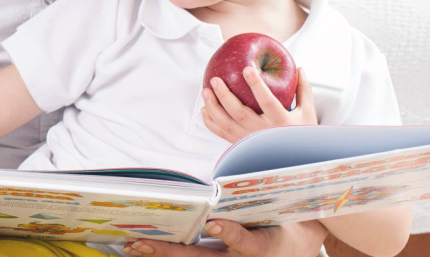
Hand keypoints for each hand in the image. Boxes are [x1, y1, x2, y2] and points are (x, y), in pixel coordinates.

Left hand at [124, 218, 327, 255]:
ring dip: (160, 254)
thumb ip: (256, 201)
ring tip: (133, 245)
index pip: (246, 242)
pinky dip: (166, 253)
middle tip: (141, 241)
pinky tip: (143, 247)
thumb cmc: (285, 225)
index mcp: (262, 247)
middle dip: (169, 251)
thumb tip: (232, 181)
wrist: (296, 249)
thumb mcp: (280, 212)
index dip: (229, 234)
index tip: (213, 222)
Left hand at [202, 67, 316, 142]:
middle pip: (240, 113)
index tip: (247, 69)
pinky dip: (211, 122)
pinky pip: (222, 134)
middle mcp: (263, 132)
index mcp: (281, 122)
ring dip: (213, 107)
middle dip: (225, 96)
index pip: (267, 102)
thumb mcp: (308, 113)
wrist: (296, 162)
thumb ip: (303, 90)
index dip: (256, 85)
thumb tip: (299, 68)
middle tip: (215, 80)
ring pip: (227, 124)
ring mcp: (250, 140)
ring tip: (205, 91)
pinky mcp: (241, 146)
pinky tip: (204, 110)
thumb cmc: (302, 134)